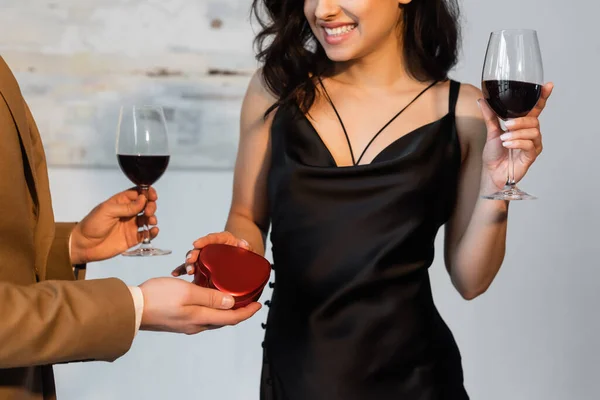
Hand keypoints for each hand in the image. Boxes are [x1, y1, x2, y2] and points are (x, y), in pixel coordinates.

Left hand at [70, 187, 158, 263]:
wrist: (84, 245)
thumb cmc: (92, 225)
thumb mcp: (107, 211)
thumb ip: (127, 206)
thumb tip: (143, 199)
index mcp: (120, 203)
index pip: (137, 194)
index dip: (147, 193)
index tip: (152, 196)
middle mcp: (127, 213)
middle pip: (145, 205)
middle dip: (151, 206)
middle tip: (148, 211)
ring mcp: (131, 226)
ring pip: (148, 219)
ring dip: (152, 218)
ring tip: (150, 221)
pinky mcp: (132, 238)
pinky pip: (146, 234)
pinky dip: (152, 232)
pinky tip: (153, 230)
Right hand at [139, 277, 261, 333]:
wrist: (132, 308)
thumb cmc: (158, 298)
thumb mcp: (188, 292)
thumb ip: (211, 297)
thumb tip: (231, 303)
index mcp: (200, 319)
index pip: (232, 318)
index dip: (247, 312)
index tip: (259, 303)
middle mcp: (196, 325)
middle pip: (224, 319)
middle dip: (239, 310)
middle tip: (249, 299)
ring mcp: (187, 324)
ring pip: (213, 317)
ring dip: (225, 308)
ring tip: (232, 295)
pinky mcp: (179, 320)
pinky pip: (201, 314)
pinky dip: (211, 306)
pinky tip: (208, 294)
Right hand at [172, 231, 251, 275]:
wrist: (244, 257)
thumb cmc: (245, 253)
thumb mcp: (247, 248)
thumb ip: (246, 246)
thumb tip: (243, 245)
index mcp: (222, 240)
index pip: (213, 238)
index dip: (204, 240)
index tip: (196, 243)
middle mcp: (212, 247)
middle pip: (200, 249)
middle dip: (194, 254)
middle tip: (190, 261)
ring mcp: (206, 256)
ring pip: (194, 258)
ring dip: (188, 264)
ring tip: (187, 271)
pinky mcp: (203, 266)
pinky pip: (192, 267)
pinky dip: (183, 270)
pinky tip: (176, 274)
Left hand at [478, 82, 553, 191]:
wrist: (491, 172)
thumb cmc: (494, 154)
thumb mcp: (491, 131)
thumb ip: (489, 115)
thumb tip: (481, 99)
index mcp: (523, 125)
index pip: (536, 109)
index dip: (542, 97)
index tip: (548, 85)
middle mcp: (531, 133)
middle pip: (534, 120)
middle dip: (520, 121)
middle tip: (506, 125)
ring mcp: (533, 145)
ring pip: (534, 132)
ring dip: (517, 133)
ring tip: (504, 138)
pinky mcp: (531, 156)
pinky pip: (529, 145)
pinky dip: (517, 143)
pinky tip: (507, 144)